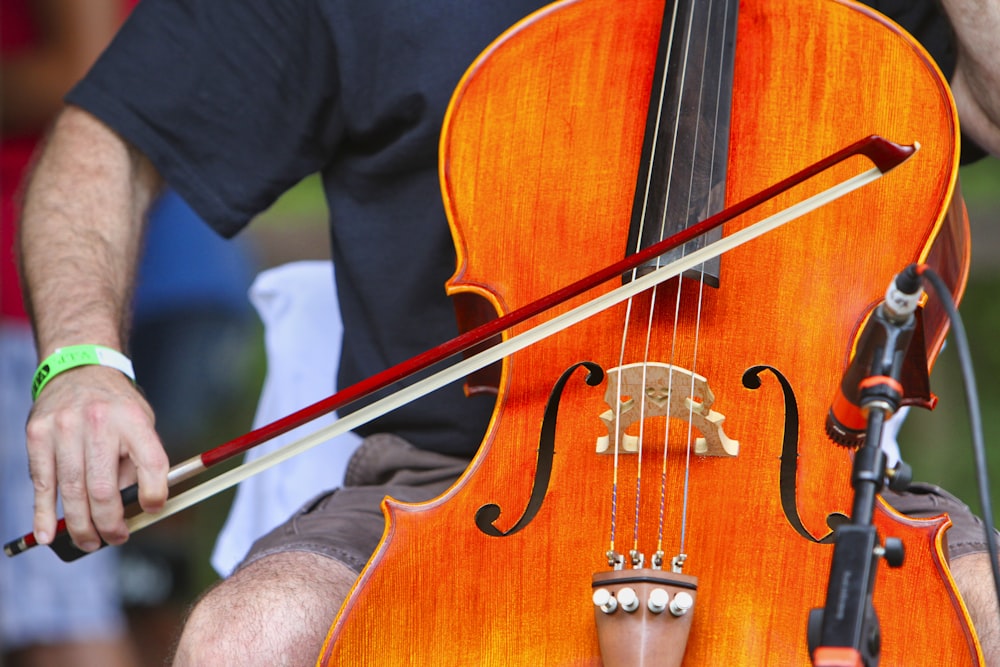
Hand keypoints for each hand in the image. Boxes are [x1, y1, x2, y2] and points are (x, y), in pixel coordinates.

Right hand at [25, 365, 169, 551]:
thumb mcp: (140, 424)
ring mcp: (64, 427)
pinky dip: (44, 513)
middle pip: (104, 487)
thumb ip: (139, 461)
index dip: (154, 493)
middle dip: (110, 522)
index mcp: (133, 420)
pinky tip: (47, 534)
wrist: (79, 370)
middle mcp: (98, 421)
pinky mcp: (37, 435)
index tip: (152, 510)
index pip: (152, 462)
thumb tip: (135, 508)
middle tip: (115, 538)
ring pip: (72, 491)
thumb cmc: (115, 407)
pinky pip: (41, 483)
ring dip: (80, 525)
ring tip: (89, 542)